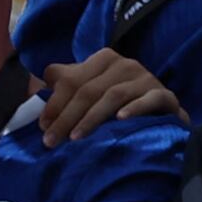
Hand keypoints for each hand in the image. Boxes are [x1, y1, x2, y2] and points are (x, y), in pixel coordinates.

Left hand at [32, 47, 184, 143]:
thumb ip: (65, 84)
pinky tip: (120, 121)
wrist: (161, 116)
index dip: (55, 103)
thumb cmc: (118, 105)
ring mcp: (146, 79)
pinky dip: (135, 109)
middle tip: (52, 141)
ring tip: (76, 139)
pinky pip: (150, 100)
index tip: (43, 127)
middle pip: (89, 90)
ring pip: (113, 96)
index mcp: (104, 59)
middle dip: (67, 117)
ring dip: (92, 118)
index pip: (72, 79)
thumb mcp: (90, 90)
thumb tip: (35, 87)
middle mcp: (125, 64)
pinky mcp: (166, 95)